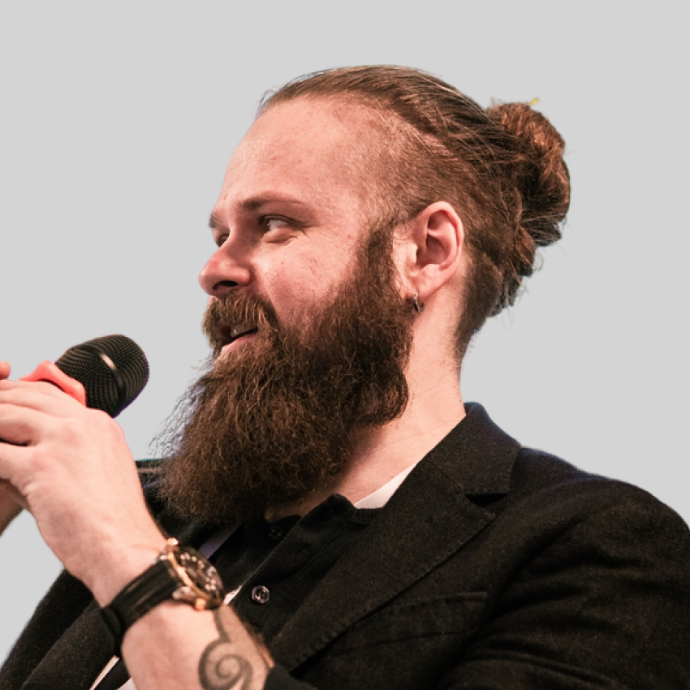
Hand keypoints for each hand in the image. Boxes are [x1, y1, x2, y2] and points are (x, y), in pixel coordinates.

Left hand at [0, 376, 164, 603]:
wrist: (124, 546)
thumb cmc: (112, 522)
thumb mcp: (95, 474)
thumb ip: (58, 456)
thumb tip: (15, 453)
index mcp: (100, 425)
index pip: (50, 394)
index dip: (19, 395)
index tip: (3, 404)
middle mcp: (84, 424)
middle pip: (26, 397)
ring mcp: (63, 440)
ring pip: (6, 416)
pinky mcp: (42, 465)